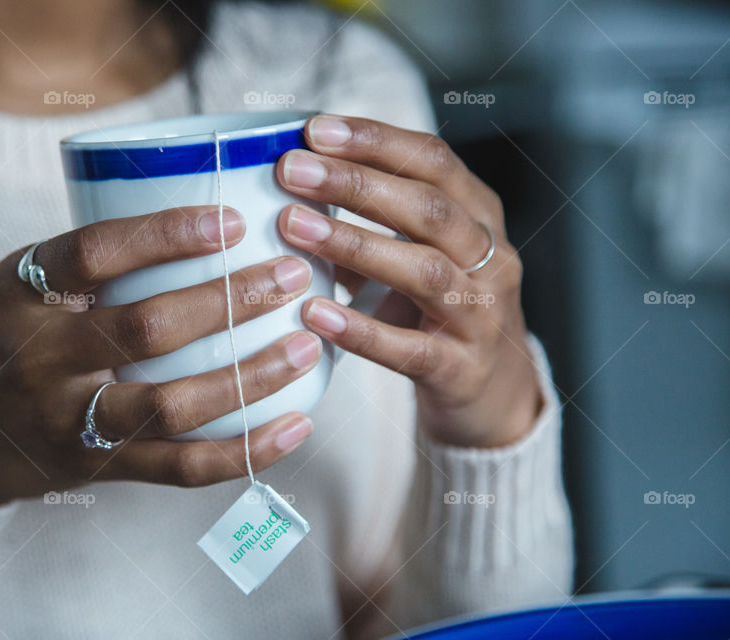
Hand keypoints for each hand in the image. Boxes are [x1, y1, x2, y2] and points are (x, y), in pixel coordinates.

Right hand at [0, 206, 319, 504]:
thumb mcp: (17, 283)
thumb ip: (87, 263)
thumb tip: (197, 221)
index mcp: (20, 295)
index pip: (92, 253)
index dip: (165, 234)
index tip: (232, 220)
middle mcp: (40, 358)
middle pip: (145, 329)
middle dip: (229, 300)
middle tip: (292, 276)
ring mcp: (67, 420)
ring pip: (171, 403)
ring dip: (249, 377)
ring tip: (307, 346)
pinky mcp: (96, 468)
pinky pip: (177, 468)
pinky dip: (242, 452)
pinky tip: (294, 428)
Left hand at [275, 115, 541, 447]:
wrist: (493, 392)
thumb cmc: (439, 310)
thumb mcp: (420, 250)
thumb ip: (373, 217)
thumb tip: (295, 177)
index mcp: (478, 215)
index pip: (432, 160)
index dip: (375, 141)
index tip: (315, 130)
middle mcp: (489, 258)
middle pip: (427, 207)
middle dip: (355, 183)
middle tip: (291, 170)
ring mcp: (480, 315)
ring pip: (423, 270)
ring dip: (353, 243)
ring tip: (292, 226)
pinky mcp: (459, 368)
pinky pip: (409, 347)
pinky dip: (360, 330)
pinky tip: (314, 313)